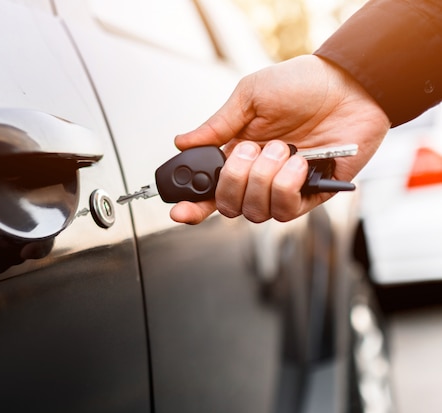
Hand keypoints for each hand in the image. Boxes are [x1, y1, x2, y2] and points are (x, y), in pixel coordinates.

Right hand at [171, 54, 390, 223]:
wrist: (349, 85)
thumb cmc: (302, 86)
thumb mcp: (250, 97)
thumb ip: (216, 126)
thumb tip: (181, 142)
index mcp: (238, 156)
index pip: (209, 191)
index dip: (192, 206)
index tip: (179, 209)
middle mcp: (258, 177)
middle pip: (228, 207)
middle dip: (232, 182)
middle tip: (248, 149)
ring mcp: (283, 188)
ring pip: (254, 212)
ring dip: (262, 180)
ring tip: (281, 149)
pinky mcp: (311, 195)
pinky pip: (286, 209)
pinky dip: (287, 185)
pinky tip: (298, 163)